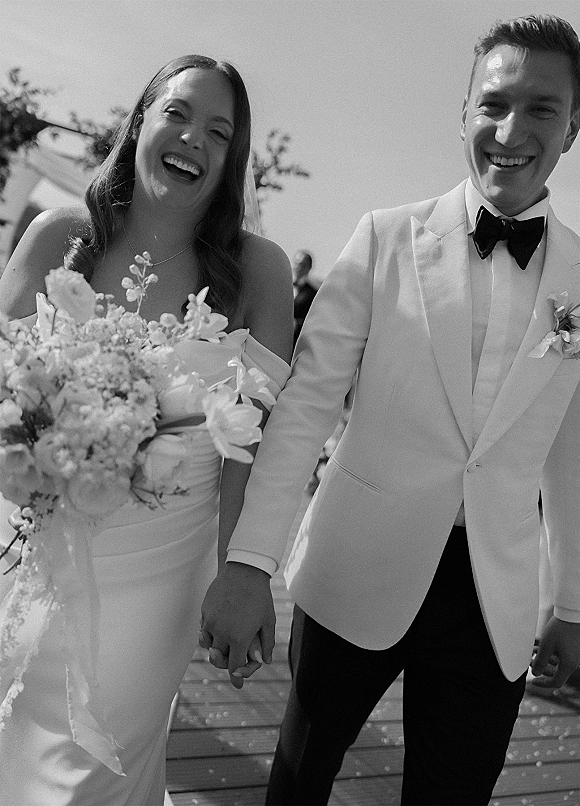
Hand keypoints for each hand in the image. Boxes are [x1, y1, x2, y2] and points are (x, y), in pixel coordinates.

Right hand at [199, 562, 275, 688]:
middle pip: (220, 659)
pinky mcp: (204, 611)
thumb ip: (266, 643)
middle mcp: (222, 633)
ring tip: (221, 648)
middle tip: (231, 663)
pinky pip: (204, 629)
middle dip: (226, 663)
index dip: (237, 677)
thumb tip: (265, 661)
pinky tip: (215, 631)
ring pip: (208, 646)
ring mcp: (211, 622)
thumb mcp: (268, 620)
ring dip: (215, 649)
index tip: (238, 684)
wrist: (244, 571)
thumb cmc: (260, 596)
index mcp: (239, 638)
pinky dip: (209, 633)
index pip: (235, 666)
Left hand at [530, 615, 579, 687]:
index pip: (556, 682)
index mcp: (568, 665)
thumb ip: (541, 661)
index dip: (543, 684)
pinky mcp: (573, 647)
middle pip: (556, 672)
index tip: (533, 682)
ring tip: (533, 650)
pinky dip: (550, 652)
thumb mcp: (547, 645)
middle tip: (531, 661)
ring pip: (557, 662)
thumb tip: (536, 673)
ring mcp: (573, 655)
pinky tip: (541, 645)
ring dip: (544, 658)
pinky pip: (560, 655)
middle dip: (541, 668)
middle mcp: (573, 662)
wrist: (573, 614)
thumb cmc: (562, 628)